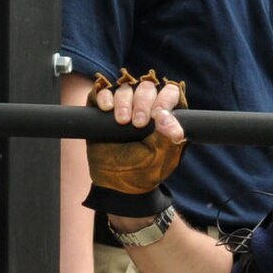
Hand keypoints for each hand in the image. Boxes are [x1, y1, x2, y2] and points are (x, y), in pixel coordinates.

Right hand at [86, 69, 186, 199]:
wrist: (116, 185)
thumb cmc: (143, 171)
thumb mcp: (159, 157)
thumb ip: (167, 136)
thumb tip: (166, 117)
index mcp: (165, 116)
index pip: (170, 93)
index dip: (165, 99)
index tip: (157, 115)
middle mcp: (145, 108)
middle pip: (146, 88)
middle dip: (143, 102)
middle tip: (138, 123)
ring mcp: (123, 107)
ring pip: (125, 88)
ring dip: (124, 101)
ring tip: (122, 121)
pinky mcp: (102, 111)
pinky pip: (102, 92)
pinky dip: (104, 96)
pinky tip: (106, 109)